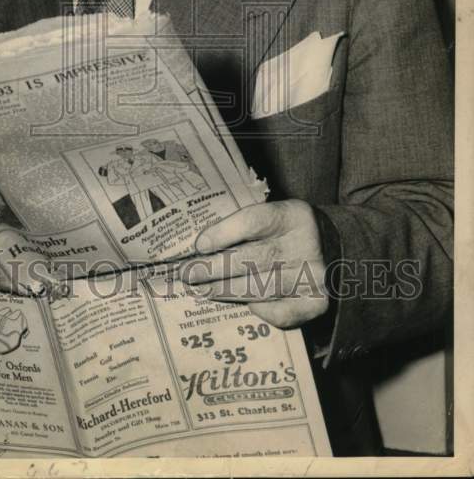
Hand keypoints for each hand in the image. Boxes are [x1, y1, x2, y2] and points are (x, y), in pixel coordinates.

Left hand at [185, 200, 328, 328]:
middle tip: (188, 275)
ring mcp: (314, 276)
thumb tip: (200, 247)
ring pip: (261, 288)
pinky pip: (280, 312)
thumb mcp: (275, 216)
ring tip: (203, 290)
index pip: (252, 221)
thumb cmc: (290, 232)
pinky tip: (244, 303)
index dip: (222, 234)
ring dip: (225, 291)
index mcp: (293, 215)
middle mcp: (306, 245)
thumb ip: (245, 226)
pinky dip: (259, 309)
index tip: (198, 246)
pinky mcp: (317, 303)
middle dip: (214, 269)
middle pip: (253, 258)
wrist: (338, 251)